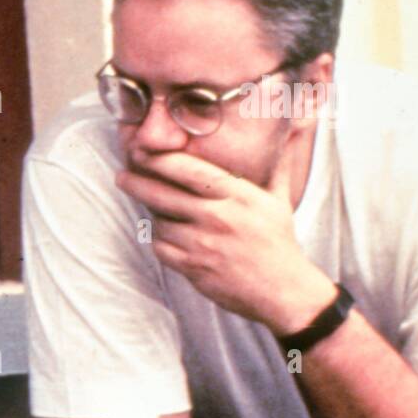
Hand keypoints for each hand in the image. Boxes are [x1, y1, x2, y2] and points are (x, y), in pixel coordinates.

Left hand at [115, 148, 334, 334]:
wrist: (283, 290)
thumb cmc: (278, 241)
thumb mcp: (279, 199)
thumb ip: (277, 164)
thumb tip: (296, 127)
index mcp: (237, 195)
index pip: (189, 170)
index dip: (160, 159)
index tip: (142, 152)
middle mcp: (217, 217)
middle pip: (163, 194)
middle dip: (137, 182)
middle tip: (121, 176)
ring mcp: (203, 244)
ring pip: (159, 223)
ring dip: (152, 216)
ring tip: (150, 208)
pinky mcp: (193, 268)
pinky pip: (161, 249)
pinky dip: (159, 241)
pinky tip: (164, 235)